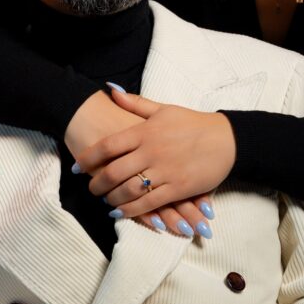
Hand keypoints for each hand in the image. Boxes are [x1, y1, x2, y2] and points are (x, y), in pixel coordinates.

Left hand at [75, 91, 236, 219]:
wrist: (226, 139)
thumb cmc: (193, 123)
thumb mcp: (163, 109)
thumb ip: (135, 103)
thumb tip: (111, 91)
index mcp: (145, 131)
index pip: (108, 146)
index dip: (89, 158)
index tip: (77, 166)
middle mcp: (151, 152)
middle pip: (114, 172)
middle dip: (97, 183)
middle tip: (90, 188)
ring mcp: (164, 171)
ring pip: (128, 190)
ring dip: (112, 199)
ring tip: (105, 201)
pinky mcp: (177, 188)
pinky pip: (148, 204)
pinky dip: (131, 210)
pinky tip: (121, 212)